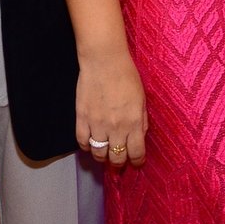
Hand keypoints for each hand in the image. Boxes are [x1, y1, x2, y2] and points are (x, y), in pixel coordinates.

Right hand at [76, 49, 147, 166]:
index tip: (136, 162)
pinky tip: (90, 143)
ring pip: (99, 153)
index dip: (137, 161)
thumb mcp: (141, 98)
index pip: (136, 153)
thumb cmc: (126, 75)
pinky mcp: (82, 118)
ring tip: (104, 153)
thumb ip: (142, 120)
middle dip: (119, 163)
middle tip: (118, 160)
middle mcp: (116, 127)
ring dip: (102, 156)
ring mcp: (97, 124)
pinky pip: (82, 142)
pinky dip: (86, 146)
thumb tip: (140, 136)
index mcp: (134, 122)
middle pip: (117, 157)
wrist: (104, 60)